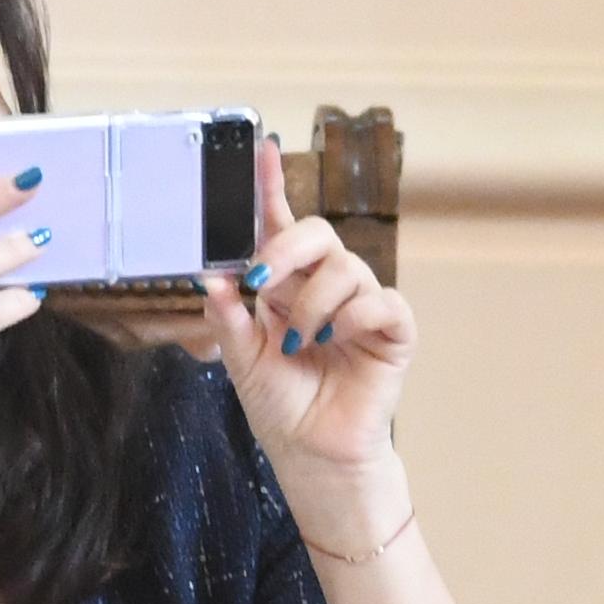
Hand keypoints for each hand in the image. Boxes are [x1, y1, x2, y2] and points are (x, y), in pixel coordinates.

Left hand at [201, 135, 414, 504]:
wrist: (312, 455)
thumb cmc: (280, 406)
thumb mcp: (241, 360)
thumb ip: (227, 318)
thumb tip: (210, 275)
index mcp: (286, 285)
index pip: (280, 226)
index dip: (271, 186)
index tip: (260, 148)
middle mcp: (325, 287)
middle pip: (317, 234)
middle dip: (285, 249)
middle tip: (260, 283)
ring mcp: (362, 306)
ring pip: (347, 268)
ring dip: (313, 304)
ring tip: (299, 342)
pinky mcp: (392, 331)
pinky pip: (382, 301)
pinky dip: (354, 317)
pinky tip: (335, 341)